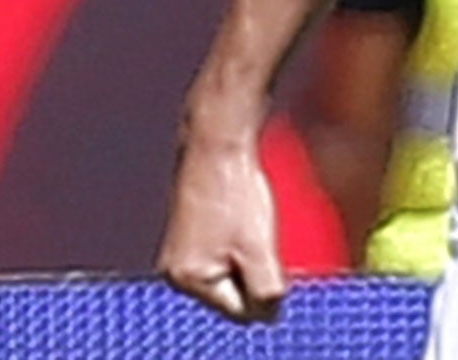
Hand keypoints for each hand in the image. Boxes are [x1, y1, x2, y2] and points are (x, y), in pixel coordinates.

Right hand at [157, 135, 287, 323]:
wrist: (218, 141)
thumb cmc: (236, 192)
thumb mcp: (258, 247)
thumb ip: (265, 288)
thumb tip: (271, 316)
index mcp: (189, 280)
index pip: (238, 310)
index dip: (267, 293)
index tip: (280, 268)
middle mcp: (177, 272)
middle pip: (232, 295)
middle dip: (257, 276)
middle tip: (267, 240)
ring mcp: (181, 252)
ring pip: (231, 273)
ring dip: (251, 260)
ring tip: (256, 224)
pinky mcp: (190, 234)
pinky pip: (224, 254)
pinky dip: (243, 245)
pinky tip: (249, 219)